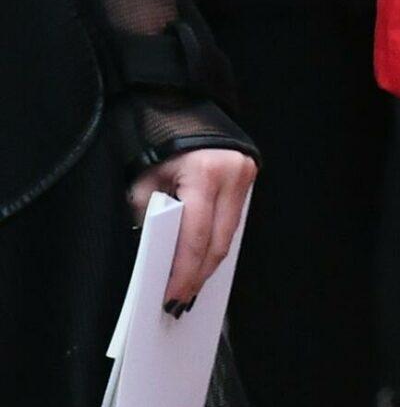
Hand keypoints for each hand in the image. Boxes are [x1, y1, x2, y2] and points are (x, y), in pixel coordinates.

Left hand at [127, 149, 255, 307]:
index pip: (196, 235)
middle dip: (198, 275)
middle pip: (218, 242)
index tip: (172, 294)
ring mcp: (245, 176)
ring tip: (189, 286)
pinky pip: (232, 221)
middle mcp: (231, 175)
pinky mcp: (248, 178)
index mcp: (204, 173)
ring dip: (208, 263)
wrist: (178, 107)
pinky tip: (202, 261)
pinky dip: (215, 243)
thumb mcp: (144, 177)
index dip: (184, 270)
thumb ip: (150, 215)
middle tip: (180, 300)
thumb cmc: (157, 139)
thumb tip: (156, 252)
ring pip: (228, 235)